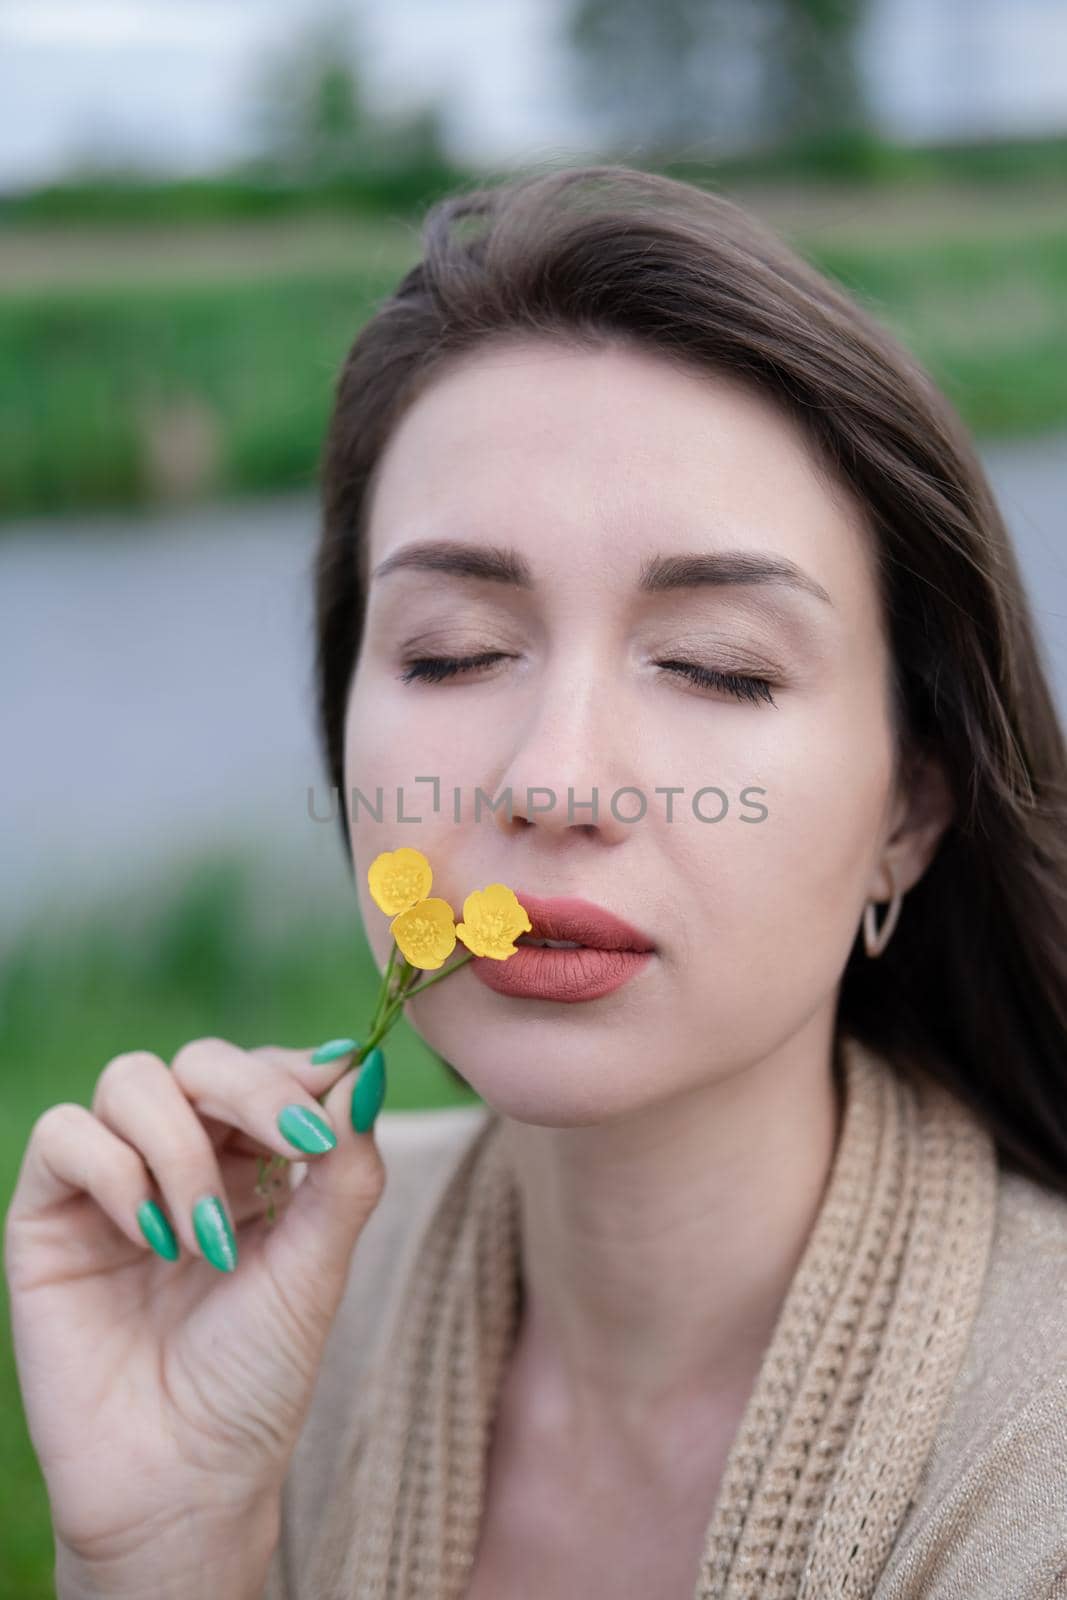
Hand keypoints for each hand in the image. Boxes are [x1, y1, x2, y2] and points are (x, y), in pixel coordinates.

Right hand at [3, 1037, 384, 1584]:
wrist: (181, 1479)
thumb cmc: (257, 1378)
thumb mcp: (318, 1266)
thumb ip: (344, 1167)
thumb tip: (365, 1067)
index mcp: (251, 1161)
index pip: (265, 1068)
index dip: (299, 1069)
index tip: (335, 1095)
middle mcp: (180, 1158)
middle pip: (201, 1059)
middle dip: (252, 1091)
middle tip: (295, 1146)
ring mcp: (111, 1181)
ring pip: (133, 1080)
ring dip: (185, 1150)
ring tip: (206, 1242)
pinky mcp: (46, 1214)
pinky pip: (65, 1134)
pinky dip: (114, 1170)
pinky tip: (150, 1237)